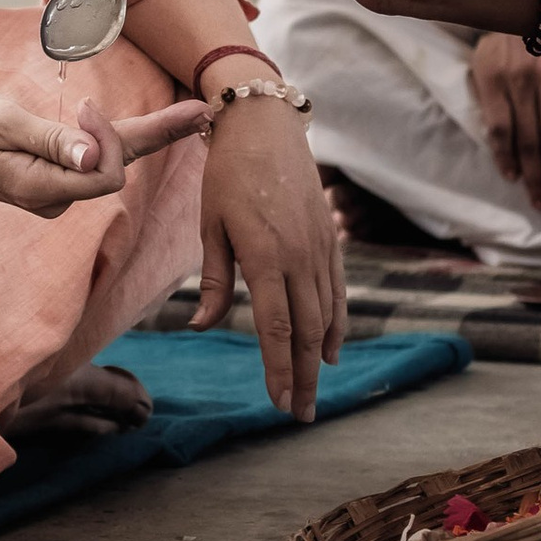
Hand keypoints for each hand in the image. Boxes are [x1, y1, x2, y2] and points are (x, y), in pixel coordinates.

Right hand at [0, 86, 212, 220]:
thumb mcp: (0, 126)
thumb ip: (48, 141)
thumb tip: (92, 157)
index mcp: (42, 188)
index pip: (103, 174)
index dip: (106, 140)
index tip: (81, 106)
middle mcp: (56, 195)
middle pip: (121, 168)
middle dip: (162, 136)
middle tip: (203, 110)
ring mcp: (57, 188)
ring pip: (114, 163)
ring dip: (145, 134)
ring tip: (189, 113)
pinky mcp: (56, 174)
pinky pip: (98, 159)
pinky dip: (123, 138)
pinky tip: (156, 128)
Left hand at [194, 91, 343, 421]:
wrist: (266, 126)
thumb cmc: (228, 174)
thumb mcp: (210, 225)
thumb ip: (213, 279)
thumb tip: (203, 325)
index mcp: (267, 257)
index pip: (276, 329)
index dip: (279, 370)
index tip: (278, 403)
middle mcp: (301, 258)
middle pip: (308, 332)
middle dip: (305, 378)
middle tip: (300, 414)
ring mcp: (321, 248)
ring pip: (327, 315)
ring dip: (322, 358)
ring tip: (316, 391)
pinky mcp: (329, 238)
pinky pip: (337, 291)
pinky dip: (337, 323)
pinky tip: (331, 348)